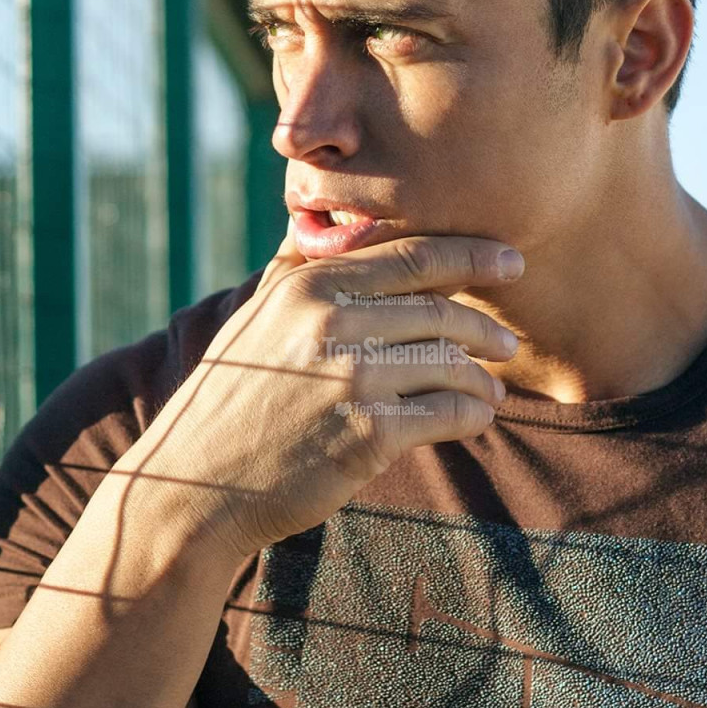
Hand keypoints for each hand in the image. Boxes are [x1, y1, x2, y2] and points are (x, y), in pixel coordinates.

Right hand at [137, 224, 523, 562]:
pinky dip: (471, 415)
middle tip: (509, 341)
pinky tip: (474, 418)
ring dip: (482, 378)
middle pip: (440, 309)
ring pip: (451, 362)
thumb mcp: (255, 318)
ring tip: (492, 389)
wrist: (194, 484)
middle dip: (487, 325)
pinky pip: (446, 414)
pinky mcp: (366, 434)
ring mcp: (350, 377)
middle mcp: (331, 321)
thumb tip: (331, 223)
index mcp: (309, 284)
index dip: (472, 255)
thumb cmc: (232, 399)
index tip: (512, 260)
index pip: (412, 256)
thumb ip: (295, 267)